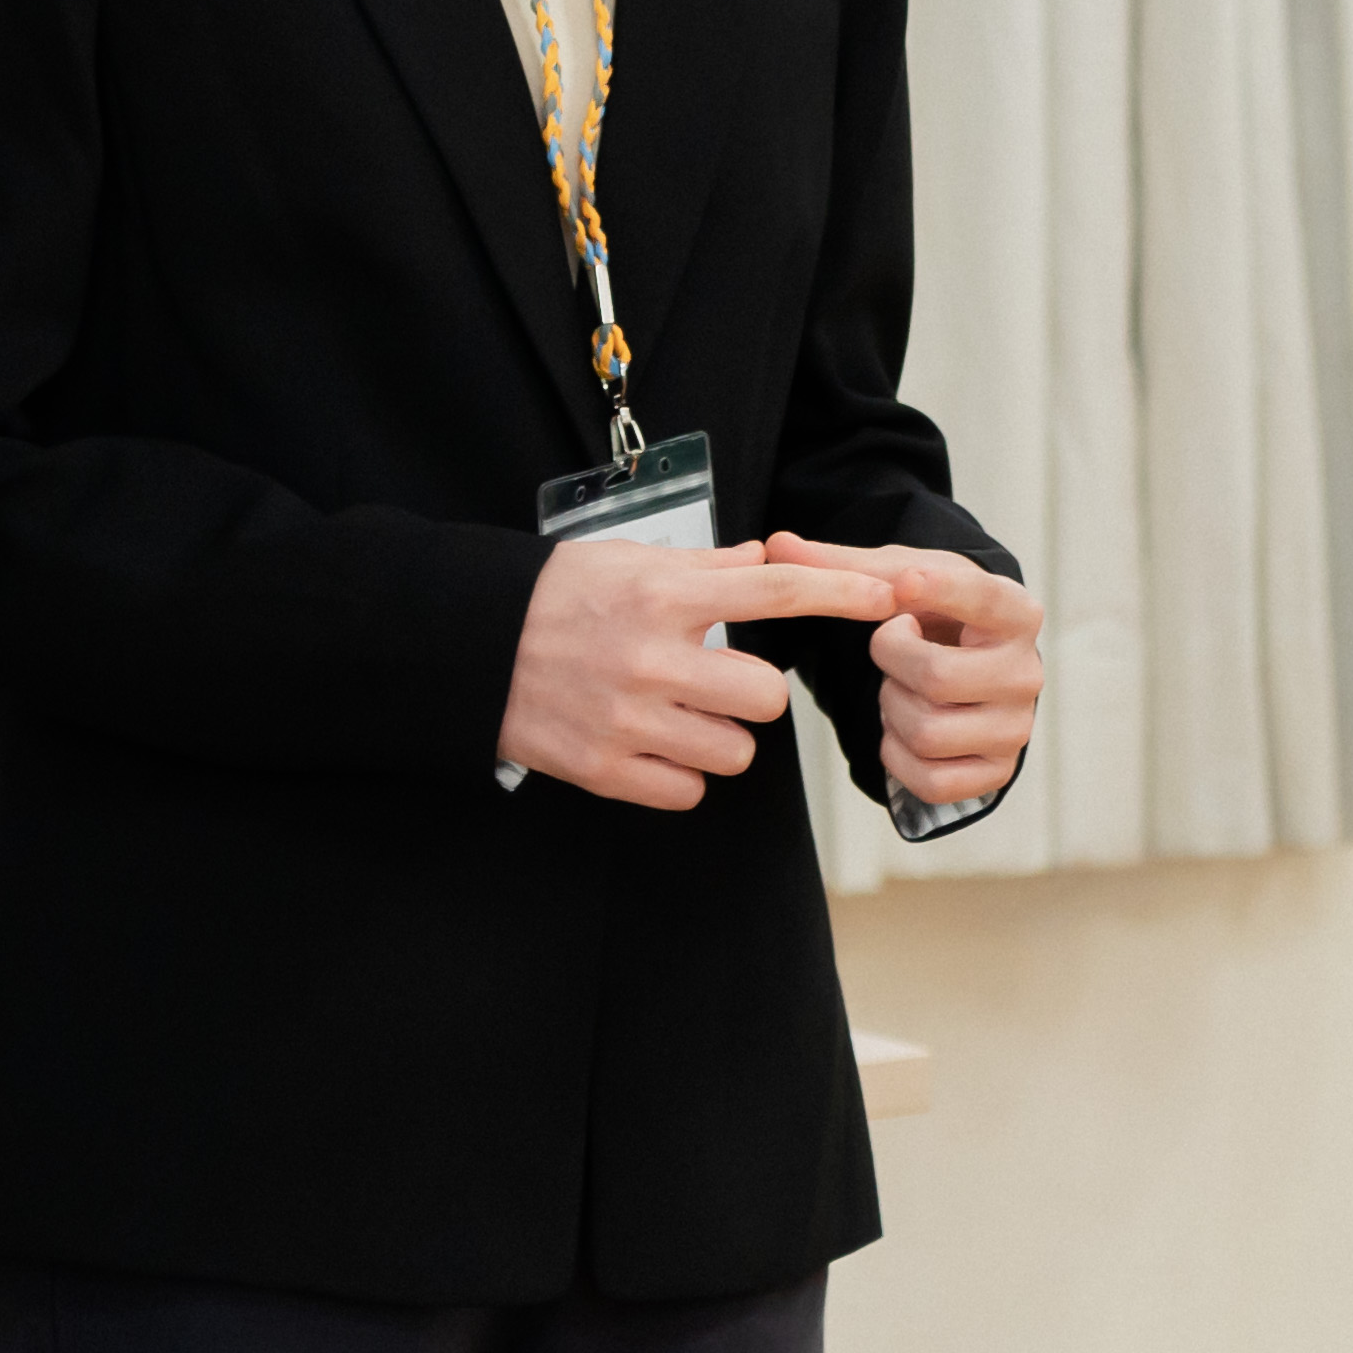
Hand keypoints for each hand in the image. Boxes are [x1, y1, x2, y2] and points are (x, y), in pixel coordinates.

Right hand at [501, 536, 903, 810]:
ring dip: (720, 739)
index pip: (774, 591)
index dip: (839, 593)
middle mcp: (652, 658)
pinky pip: (688, 792)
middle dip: (754, 695)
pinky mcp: (604, 770)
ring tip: (678, 716)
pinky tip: (653, 747)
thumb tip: (766, 560)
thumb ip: (704, 568)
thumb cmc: (553, 596)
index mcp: (663, 596)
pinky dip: (682, 776)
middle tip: (719, 683)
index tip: (884, 596)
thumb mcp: (626, 561)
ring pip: (734, 753)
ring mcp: (628, 720)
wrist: (467, 644)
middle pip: (766, 697)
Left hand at [774, 534, 1043, 813]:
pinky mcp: (997, 772)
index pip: (983, 599)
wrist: (971, 666)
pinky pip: (931, 781)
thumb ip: (842, 565)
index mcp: (1016, 612)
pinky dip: (898, 759)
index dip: (941, 593)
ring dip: (892, 711)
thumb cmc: (935, 617)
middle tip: (893, 647)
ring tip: (900, 688)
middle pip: (937, 677)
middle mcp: (1027, 672)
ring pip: (929, 733)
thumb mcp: (901, 581)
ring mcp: (1016, 728)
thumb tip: (776, 544)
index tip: (903, 586)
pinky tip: (903, 730)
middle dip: (892, 663)